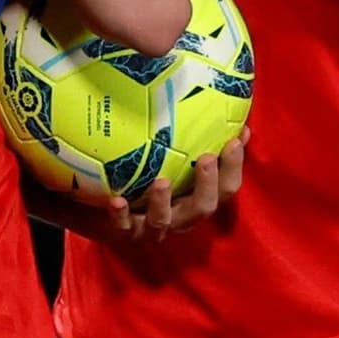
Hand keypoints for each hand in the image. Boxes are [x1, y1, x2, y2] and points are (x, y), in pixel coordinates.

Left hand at [99, 128, 248, 245]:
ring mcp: (150, 228)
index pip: (225, 188)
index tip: (235, 140)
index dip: (233, 167)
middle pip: (203, 208)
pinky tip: (117, 200)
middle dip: (208, 184)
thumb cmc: (144, 176)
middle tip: (206, 158)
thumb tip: (214, 105)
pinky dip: (121, 215)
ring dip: (163, 202)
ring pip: (164, 222)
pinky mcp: (123, 232)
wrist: (103, 206)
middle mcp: (179, 217)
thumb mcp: (169, 157)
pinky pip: (122, 227)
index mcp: (195, 198)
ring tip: (161, 182)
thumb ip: (195, 138)